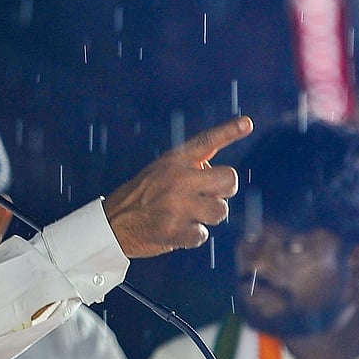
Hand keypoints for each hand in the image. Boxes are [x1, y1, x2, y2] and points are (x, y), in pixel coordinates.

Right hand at [102, 116, 252, 257]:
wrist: (111, 223)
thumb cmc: (138, 197)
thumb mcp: (159, 170)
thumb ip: (187, 167)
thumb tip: (213, 167)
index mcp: (173, 161)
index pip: (205, 141)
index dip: (229, 131)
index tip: (247, 123)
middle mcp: (178, 179)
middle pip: (229, 180)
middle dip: (223, 191)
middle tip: (207, 197)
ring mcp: (177, 205)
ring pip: (220, 211)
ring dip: (207, 217)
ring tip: (187, 216)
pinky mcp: (174, 230)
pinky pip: (203, 235)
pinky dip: (192, 236)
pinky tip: (176, 231)